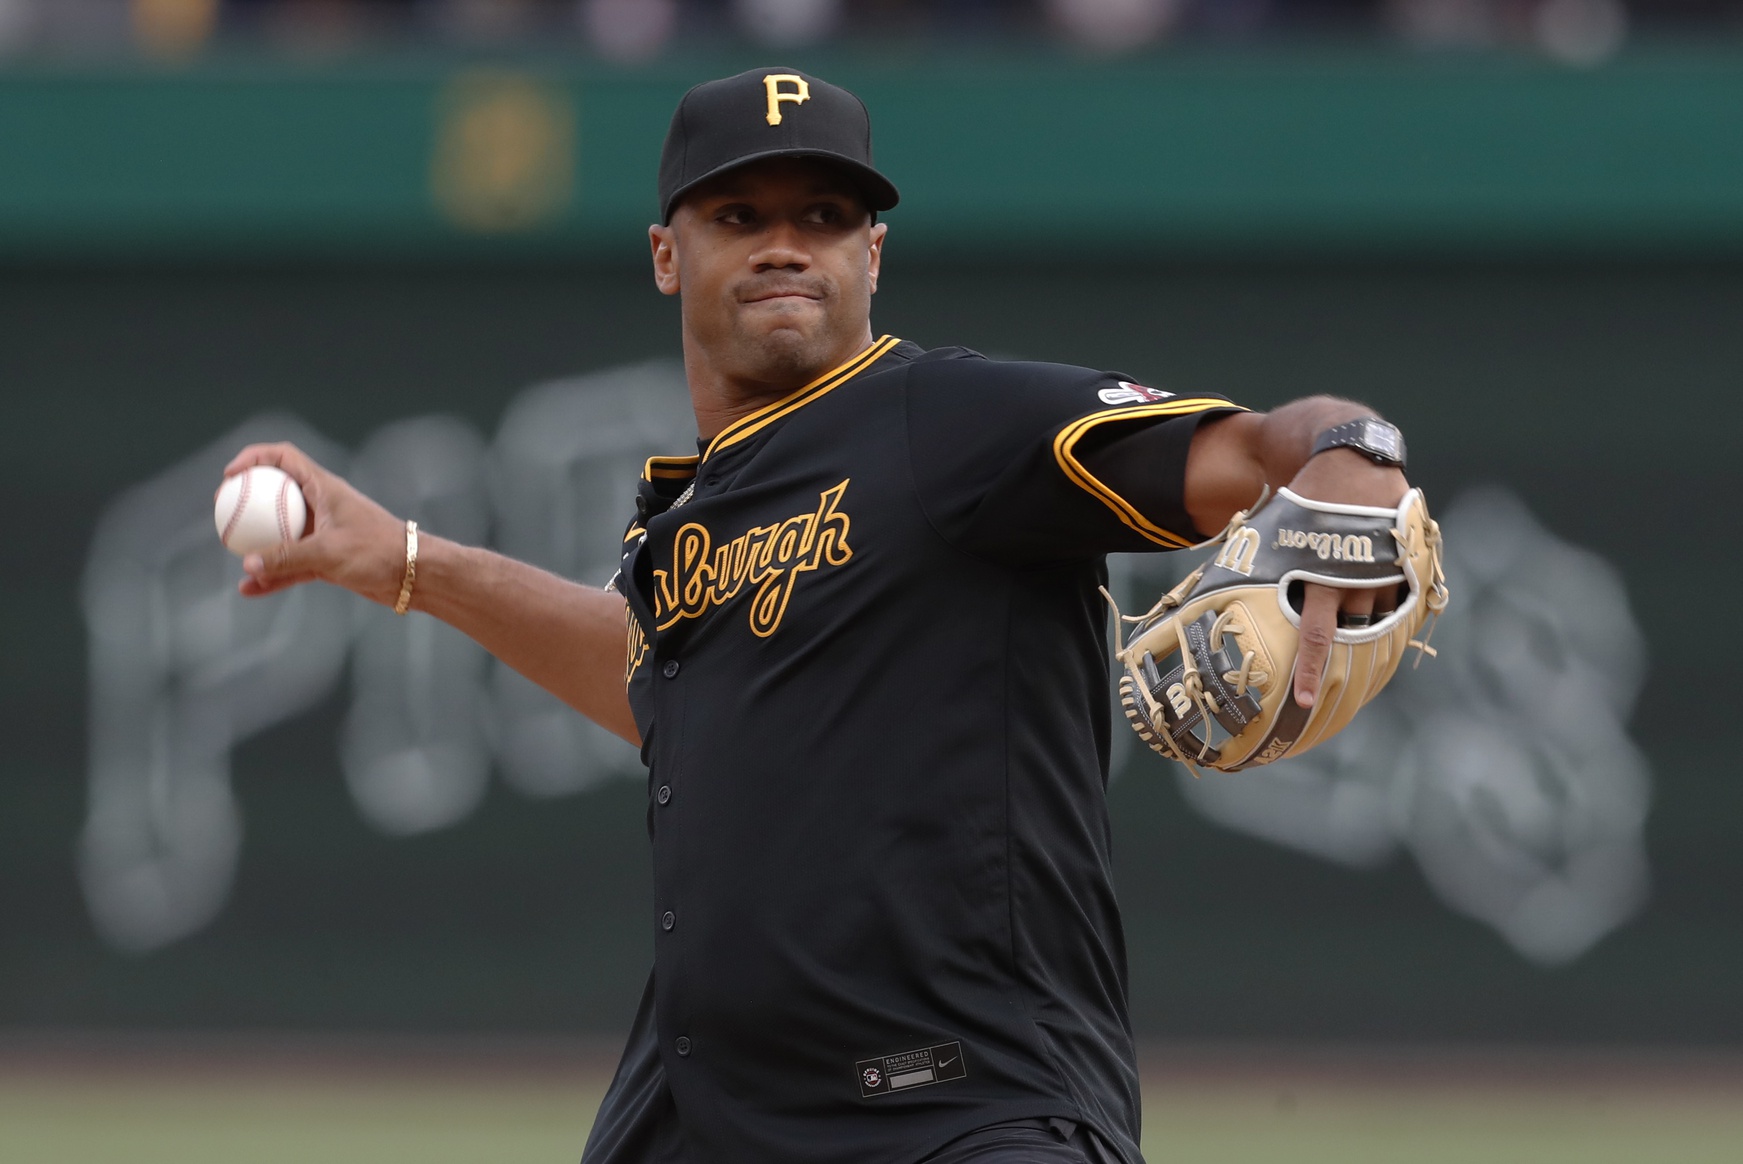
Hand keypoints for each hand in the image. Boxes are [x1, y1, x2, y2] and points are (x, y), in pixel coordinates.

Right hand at [220, 442, 407, 605]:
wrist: (415, 575)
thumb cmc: (379, 552)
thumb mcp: (330, 552)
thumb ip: (288, 558)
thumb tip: (248, 565)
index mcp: (324, 488)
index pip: (284, 458)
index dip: (254, 458)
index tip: (230, 476)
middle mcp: (321, 506)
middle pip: (276, 493)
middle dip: (247, 499)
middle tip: (222, 512)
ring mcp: (323, 533)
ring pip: (281, 532)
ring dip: (256, 541)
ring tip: (230, 552)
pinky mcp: (328, 559)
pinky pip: (291, 564)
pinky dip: (273, 575)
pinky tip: (250, 589)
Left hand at [1283, 448, 1408, 708]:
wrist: (1351, 455)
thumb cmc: (1305, 496)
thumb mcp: (1276, 530)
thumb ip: (1259, 562)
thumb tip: (1215, 588)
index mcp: (1320, 573)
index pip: (1316, 635)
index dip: (1310, 671)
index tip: (1304, 701)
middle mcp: (1358, 576)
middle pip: (1353, 632)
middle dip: (1345, 650)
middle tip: (1335, 670)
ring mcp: (1388, 568)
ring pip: (1379, 617)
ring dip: (1367, 626)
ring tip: (1356, 629)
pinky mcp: (1407, 559)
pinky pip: (1402, 597)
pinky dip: (1391, 607)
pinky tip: (1382, 609)